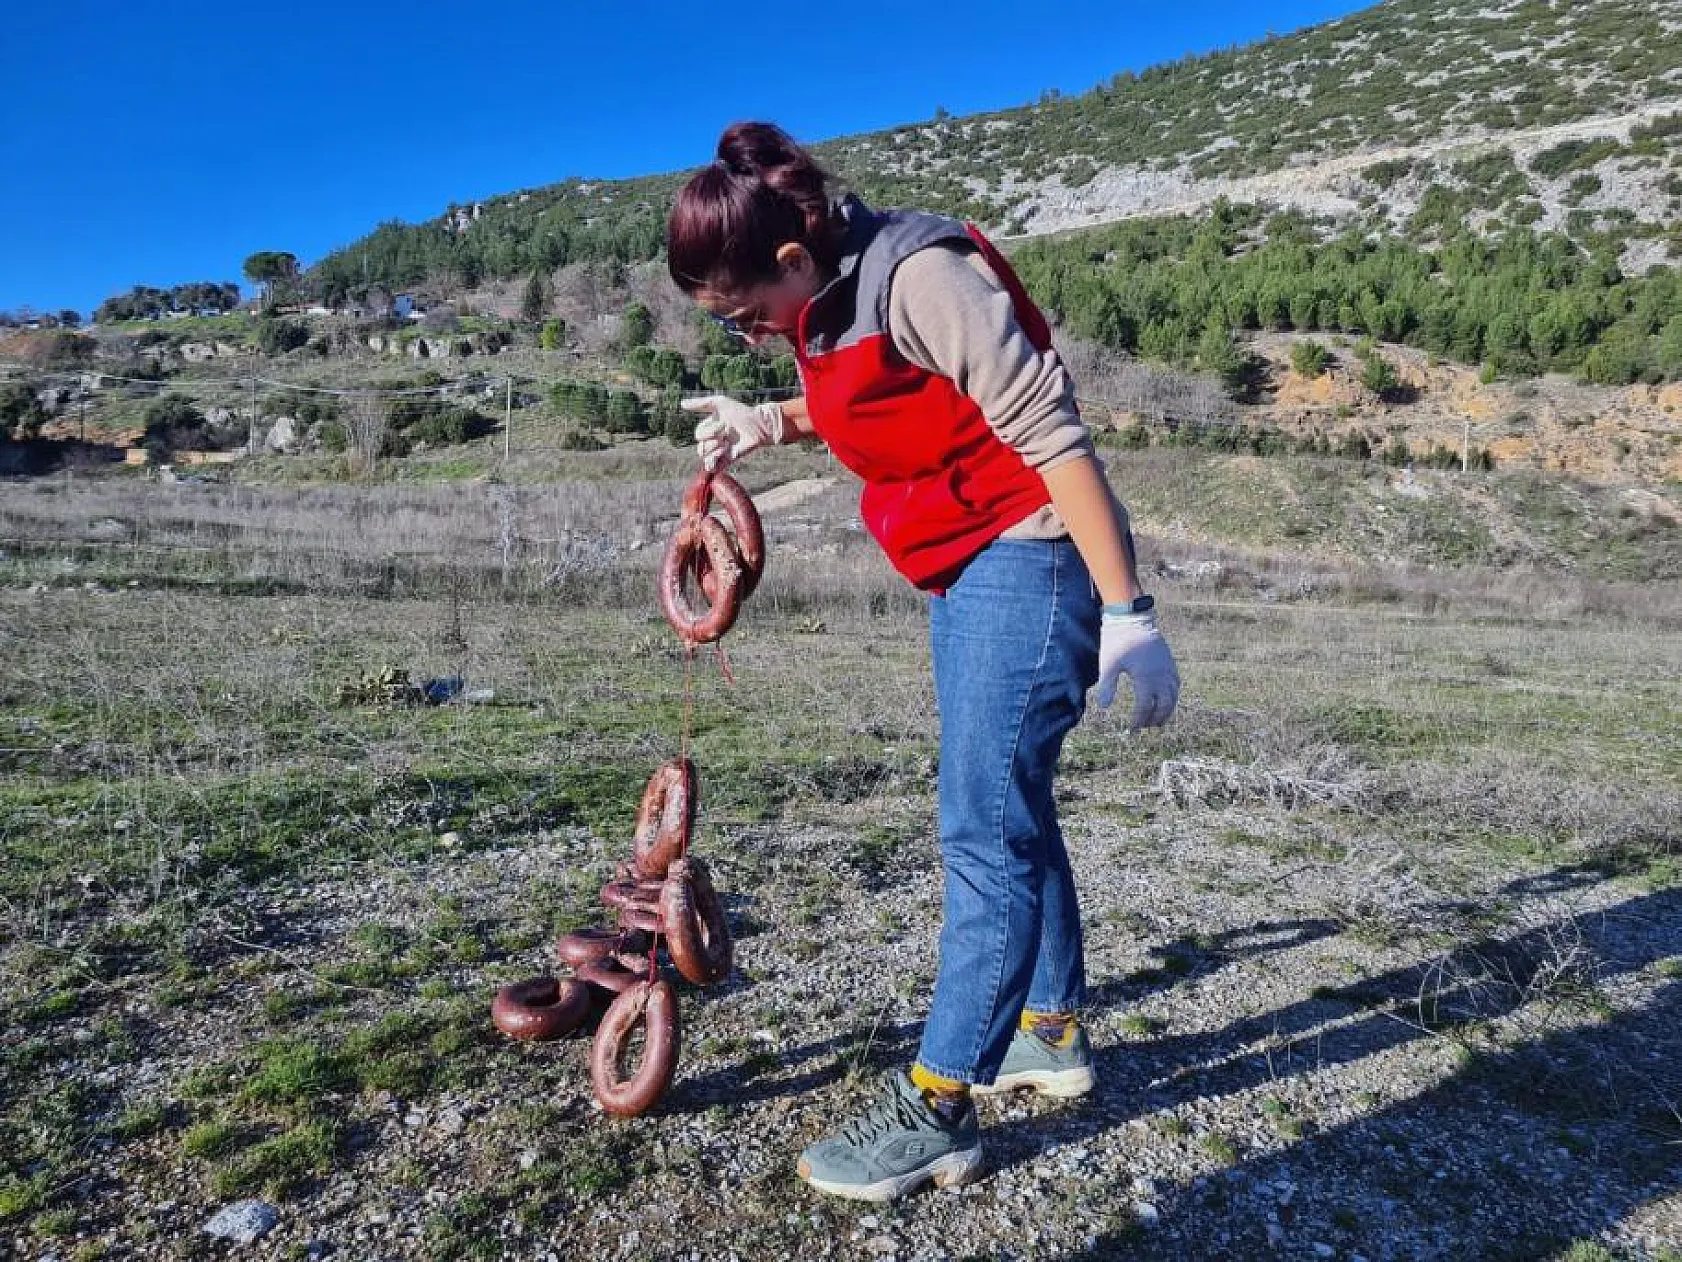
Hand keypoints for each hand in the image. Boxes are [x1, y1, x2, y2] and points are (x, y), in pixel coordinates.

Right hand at [680, 396, 785, 470]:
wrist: (759, 424)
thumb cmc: (740, 412)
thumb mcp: (719, 403)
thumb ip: (700, 403)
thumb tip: (681, 403)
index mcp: (709, 428)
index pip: (698, 434)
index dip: (708, 430)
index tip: (723, 423)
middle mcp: (714, 440)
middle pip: (700, 447)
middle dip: (712, 438)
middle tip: (726, 432)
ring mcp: (721, 451)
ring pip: (705, 457)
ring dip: (714, 449)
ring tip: (726, 443)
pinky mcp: (729, 459)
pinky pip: (715, 467)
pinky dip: (715, 462)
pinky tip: (725, 451)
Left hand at [1095, 608, 1179, 728]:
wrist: (1132, 617)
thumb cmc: (1117, 640)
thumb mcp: (1108, 663)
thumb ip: (1107, 685)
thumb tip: (1104, 707)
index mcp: (1145, 677)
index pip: (1145, 706)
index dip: (1139, 720)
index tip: (1132, 729)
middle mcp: (1161, 675)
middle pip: (1164, 705)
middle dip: (1155, 718)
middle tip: (1145, 726)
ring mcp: (1168, 668)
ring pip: (1173, 696)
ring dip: (1166, 710)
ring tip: (1157, 720)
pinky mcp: (1170, 661)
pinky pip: (1176, 684)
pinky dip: (1172, 696)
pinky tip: (1166, 699)